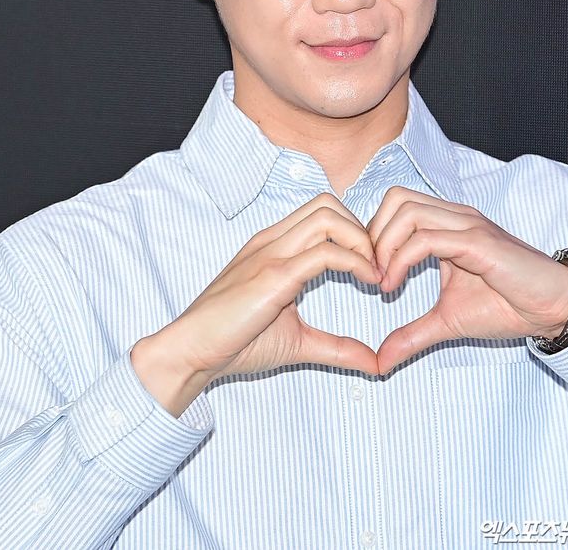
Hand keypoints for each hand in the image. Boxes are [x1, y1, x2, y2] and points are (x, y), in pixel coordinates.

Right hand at [132, 193, 381, 414]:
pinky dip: (355, 262)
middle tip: (378, 266)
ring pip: (328, 217)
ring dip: (361, 240)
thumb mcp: (296, 342)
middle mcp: (272, 241)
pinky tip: (368, 283)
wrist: (189, 352)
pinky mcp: (272, 275)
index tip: (373, 268)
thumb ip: (337, 348)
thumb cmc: (233, 343)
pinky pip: (323, 252)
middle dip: (362, 229)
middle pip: (328, 204)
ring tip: (375, 274)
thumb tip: (375, 363)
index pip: (322, 213)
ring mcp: (271, 254)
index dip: (355, 234)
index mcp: (274, 247)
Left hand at [367, 187, 567, 374]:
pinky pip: (427, 239)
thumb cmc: (506, 307)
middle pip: (396, 198)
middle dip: (374, 234)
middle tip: (371, 273)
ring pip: (408, 211)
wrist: (552, 310)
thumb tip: (381, 361)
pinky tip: (394, 285)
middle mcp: (454, 216)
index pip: (396, 206)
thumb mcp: (447, 322)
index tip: (369, 274)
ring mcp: (467, 225)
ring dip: (384, 245)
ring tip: (382, 281)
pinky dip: (401, 260)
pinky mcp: (477, 241)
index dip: (374, 235)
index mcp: (446, 225)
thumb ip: (412, 334)